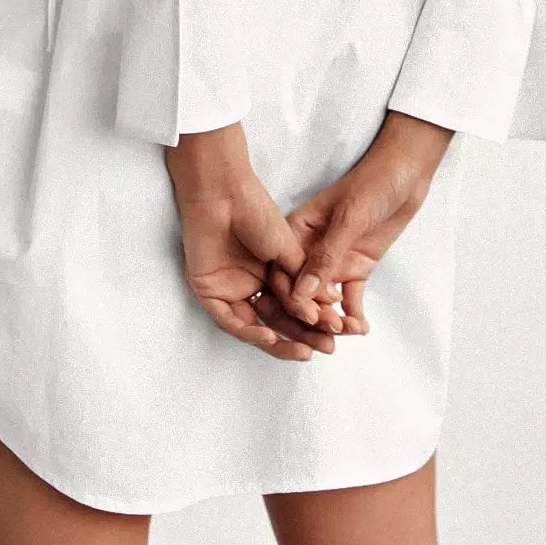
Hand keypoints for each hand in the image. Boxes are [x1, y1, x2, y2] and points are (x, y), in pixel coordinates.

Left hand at [165, 125, 339, 360]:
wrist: (224, 194)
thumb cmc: (255, 211)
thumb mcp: (288, 248)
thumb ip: (305, 277)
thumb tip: (332, 302)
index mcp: (268, 273)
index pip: (293, 306)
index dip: (315, 320)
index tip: (338, 329)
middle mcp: (249, 285)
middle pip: (276, 321)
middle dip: (302, 337)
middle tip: (326, 349)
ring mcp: (228, 290)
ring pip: (254, 327)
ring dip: (279, 342)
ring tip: (304, 350)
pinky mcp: (208, 292)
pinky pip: (229, 320)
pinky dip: (250, 332)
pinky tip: (270, 337)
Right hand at [266, 113, 455, 334]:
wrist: (406, 175)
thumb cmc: (373, 185)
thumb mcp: (349, 218)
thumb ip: (326, 256)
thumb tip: (302, 294)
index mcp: (297, 232)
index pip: (282, 271)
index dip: (290, 297)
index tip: (308, 316)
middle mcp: (309, 250)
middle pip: (300, 293)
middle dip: (312, 316)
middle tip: (331, 331)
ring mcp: (333, 262)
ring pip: (324, 301)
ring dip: (333, 319)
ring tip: (350, 329)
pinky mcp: (355, 269)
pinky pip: (349, 299)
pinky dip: (353, 315)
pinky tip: (361, 327)